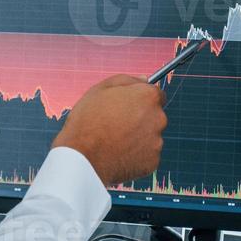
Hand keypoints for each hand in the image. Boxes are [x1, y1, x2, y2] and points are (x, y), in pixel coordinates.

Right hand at [52, 75, 167, 184]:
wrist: (82, 159)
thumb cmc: (87, 122)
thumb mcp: (99, 90)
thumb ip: (125, 80)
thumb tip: (143, 79)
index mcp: (148, 97)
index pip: (156, 94)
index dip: (140, 99)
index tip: (128, 107)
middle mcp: (158, 118)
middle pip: (154, 116)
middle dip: (141, 118)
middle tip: (117, 124)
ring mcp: (156, 141)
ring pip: (150, 136)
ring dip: (138, 137)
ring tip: (115, 141)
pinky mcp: (152, 162)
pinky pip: (146, 155)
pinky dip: (136, 155)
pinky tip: (118, 154)